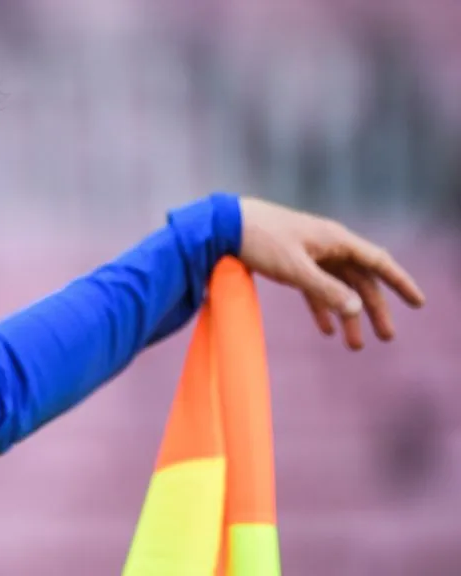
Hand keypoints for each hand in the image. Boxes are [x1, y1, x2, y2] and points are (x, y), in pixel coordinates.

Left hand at [238, 197, 424, 349]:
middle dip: (374, 309)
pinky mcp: (292, 262)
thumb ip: (325, 289)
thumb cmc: (261, 241)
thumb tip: (357, 309)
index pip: (378, 262)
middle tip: (386, 338)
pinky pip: (315, 288)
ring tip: (353, 346)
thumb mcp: (295, 269)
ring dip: (347, 315)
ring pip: (338, 287)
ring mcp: (311, 254)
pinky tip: (327, 330)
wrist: (225, 226)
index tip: (418, 303)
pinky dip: (322, 308)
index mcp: (336, 240)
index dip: (400, 282)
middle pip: (360, 280)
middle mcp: (329, 245)